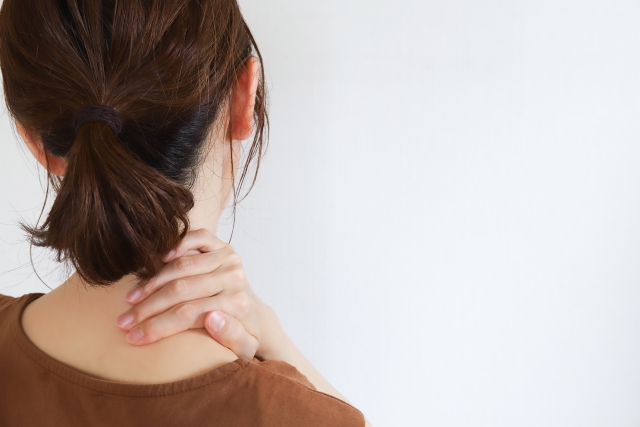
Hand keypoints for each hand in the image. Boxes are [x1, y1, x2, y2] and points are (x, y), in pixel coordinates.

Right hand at [116, 229, 275, 358]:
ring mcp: (229, 259)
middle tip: (123, 321)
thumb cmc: (243, 335)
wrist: (255, 315)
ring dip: (152, 282)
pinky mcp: (224, 246)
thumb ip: (232, 338)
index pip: (188, 315)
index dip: (157, 326)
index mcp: (237, 305)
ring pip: (181, 267)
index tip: (133, 337)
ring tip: (131, 299)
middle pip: (180, 290)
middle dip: (147, 307)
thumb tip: (212, 317)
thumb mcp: (244, 349)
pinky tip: (159, 258)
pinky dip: (178, 245)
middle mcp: (235, 278)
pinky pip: (199, 237)